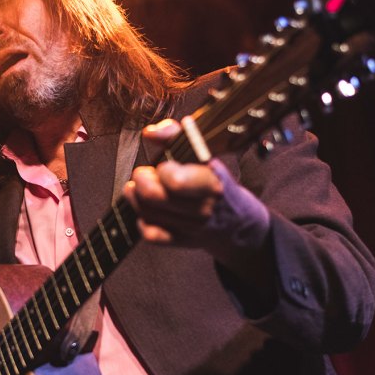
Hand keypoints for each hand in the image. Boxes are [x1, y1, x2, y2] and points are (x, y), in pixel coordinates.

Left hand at [123, 118, 271, 257]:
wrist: (238, 221)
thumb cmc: (215, 181)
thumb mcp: (204, 153)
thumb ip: (176, 134)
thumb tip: (149, 133)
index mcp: (211, 182)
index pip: (175, 181)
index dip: (162, 170)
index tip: (164, 165)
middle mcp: (203, 207)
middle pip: (154, 197)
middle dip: (141, 180)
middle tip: (142, 173)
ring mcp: (192, 227)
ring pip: (148, 213)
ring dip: (136, 197)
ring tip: (137, 187)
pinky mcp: (182, 241)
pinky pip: (151, 235)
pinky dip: (142, 221)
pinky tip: (147, 211)